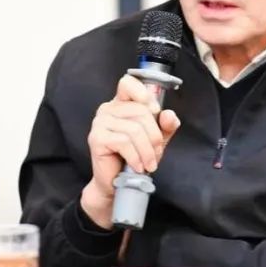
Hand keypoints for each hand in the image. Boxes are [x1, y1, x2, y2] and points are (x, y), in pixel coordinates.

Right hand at [81, 74, 179, 228]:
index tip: (155, 110)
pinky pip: (124, 142)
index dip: (143, 93)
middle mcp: (107, 109)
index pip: (127, 83)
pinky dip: (136, 157)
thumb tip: (168, 115)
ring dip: (147, 151)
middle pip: (140, 111)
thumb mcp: (155, 139)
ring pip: (134, 130)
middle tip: (157, 153)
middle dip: (154, 136)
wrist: (116, 183)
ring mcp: (100, 123)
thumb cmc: (134, 157)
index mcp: (121, 104)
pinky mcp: (97, 139)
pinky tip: (138, 166)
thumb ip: (165, 125)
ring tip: (149, 163)